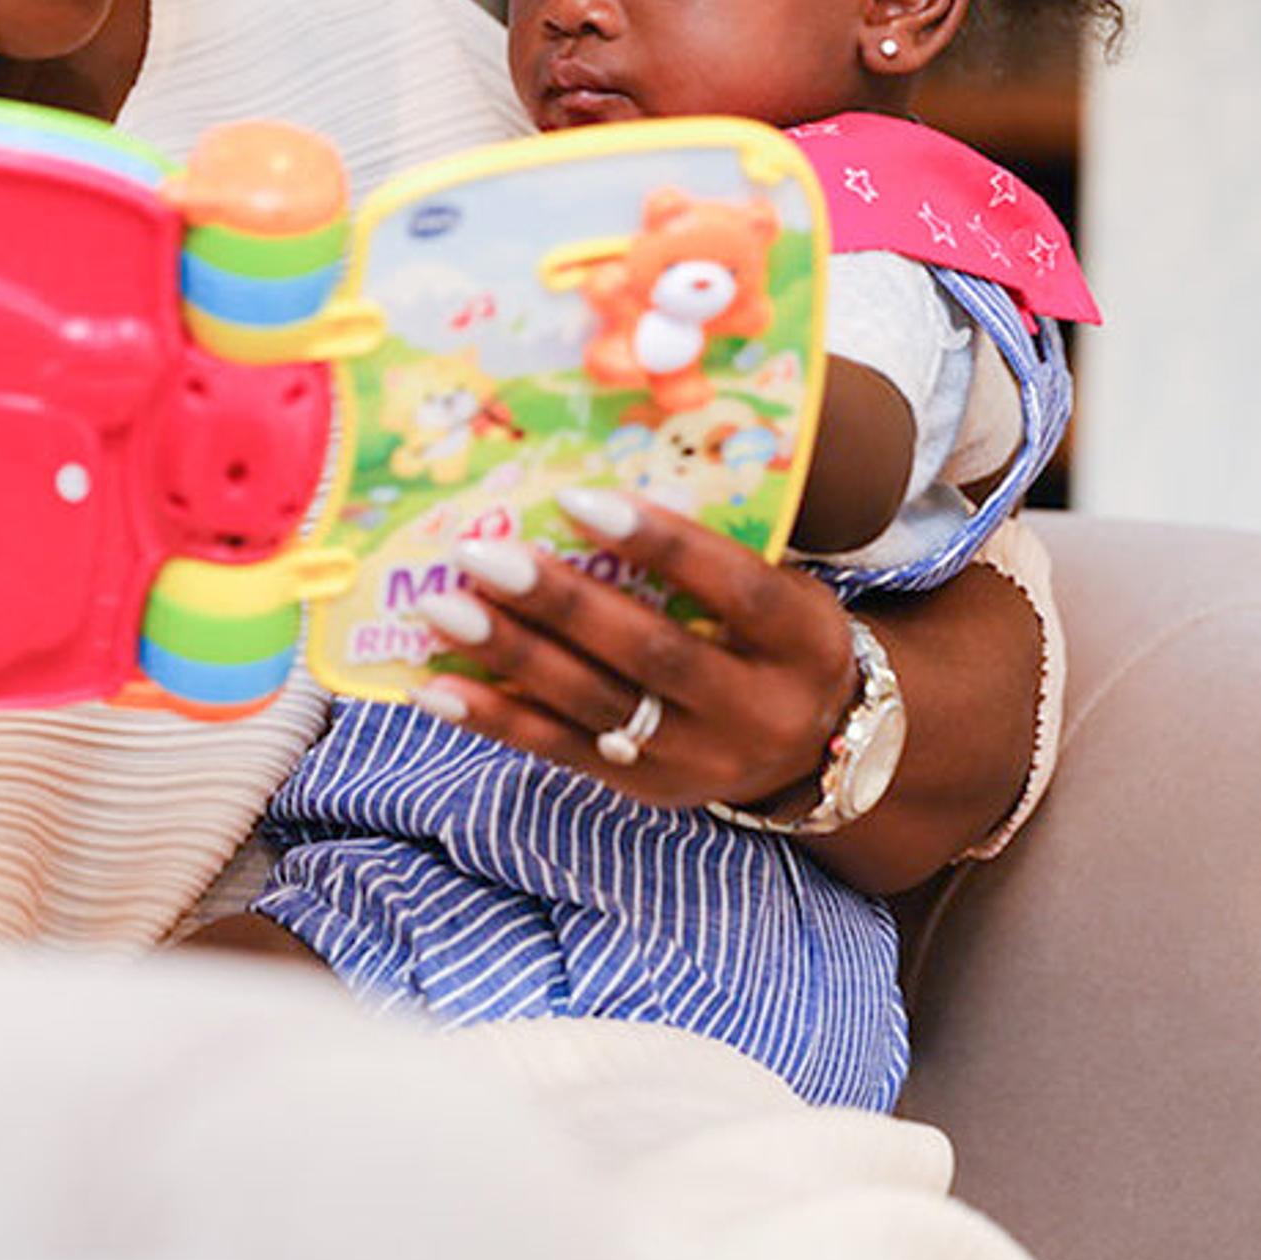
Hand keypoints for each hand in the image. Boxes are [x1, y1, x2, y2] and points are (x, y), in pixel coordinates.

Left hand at [400, 487, 856, 816]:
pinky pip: (562, 753)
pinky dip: (496, 720)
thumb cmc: (777, 633)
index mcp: (801, 641)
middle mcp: (758, 710)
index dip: (658, 543)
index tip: (574, 496)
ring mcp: (700, 761)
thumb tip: (594, 469)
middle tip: (478, 554)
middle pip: (650, 654)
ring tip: (440, 608)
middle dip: (558, 603)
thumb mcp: (782, 586)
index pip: (732, 588)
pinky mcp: (648, 790)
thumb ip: (713, 546)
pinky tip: (436, 689)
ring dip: (512, 656)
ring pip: (595, 706)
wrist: (824, 747)